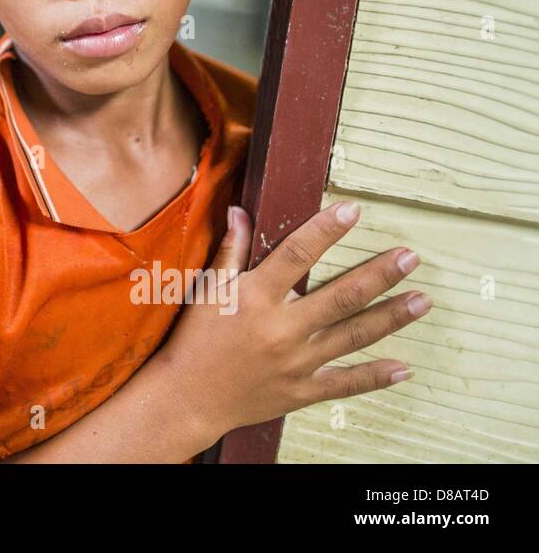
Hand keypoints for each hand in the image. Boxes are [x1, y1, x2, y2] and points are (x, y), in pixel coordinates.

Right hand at [155, 201, 429, 443]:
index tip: (353, 211)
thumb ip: (230, 252)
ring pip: (352, 336)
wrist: (187, 397)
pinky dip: (375, 377)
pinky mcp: (301, 391)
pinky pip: (344, 383)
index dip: (325, 231)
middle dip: (379, 274)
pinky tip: (404, 367)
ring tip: (421, 300)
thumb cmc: (194, 340)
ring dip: (390, 317)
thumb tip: (239, 212)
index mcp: (255, 297)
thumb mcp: (207, 291)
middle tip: (410, 256)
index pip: (297, 255)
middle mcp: (281, 328)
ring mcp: (296, 362)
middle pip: (340, 296)